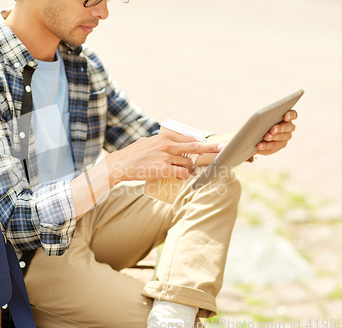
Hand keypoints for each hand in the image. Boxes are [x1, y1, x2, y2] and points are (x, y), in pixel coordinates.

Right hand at [106, 132, 222, 185]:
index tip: (210, 144)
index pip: (188, 139)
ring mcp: (166, 157)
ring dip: (191, 169)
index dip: (201, 142)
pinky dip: (184, 176)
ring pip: (188, 163)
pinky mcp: (163, 170)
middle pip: (194, 147)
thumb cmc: (132, 154)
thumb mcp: (147, 142)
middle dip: (210, 148)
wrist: (120, 164)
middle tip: (221, 149)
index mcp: (164, 136)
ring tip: (188, 172)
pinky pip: (181, 173)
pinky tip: (182, 177)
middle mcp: (167, 145)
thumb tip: (167, 143)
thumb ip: (159, 141)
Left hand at [256, 110, 297, 154]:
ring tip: (265, 138)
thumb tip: (259, 116)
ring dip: (272, 138)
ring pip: (281, 138)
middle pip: (287, 127)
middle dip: (279, 128)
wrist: (255, 134)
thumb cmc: (260, 121)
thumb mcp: (261, 116)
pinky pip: (274, 147)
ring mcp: (285, 138)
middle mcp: (288, 128)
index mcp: (286, 117)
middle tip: (271, 130)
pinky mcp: (278, 146)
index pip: (293, 115)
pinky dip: (266, 146)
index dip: (290, 115)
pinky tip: (259, 146)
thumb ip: (264, 115)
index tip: (285, 117)